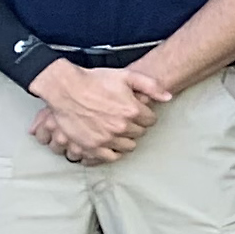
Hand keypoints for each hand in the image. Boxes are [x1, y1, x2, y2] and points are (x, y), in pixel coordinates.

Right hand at [28, 60, 171, 165]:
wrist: (66, 89)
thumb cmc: (95, 81)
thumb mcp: (126, 76)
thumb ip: (151, 86)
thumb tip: (168, 97)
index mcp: (132, 110)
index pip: (151, 121)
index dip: (144, 115)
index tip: (136, 111)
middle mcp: (121, 127)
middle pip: (140, 133)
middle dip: (135, 126)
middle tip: (124, 118)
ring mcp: (106, 138)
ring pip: (128, 146)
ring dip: (125, 139)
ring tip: (116, 129)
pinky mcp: (92, 146)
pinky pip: (111, 157)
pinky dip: (112, 151)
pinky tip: (110, 142)